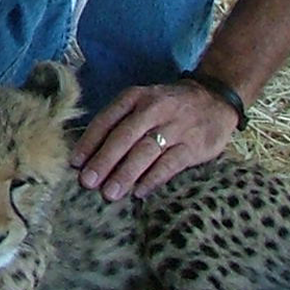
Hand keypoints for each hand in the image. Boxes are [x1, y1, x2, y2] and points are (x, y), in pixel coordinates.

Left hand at [68, 80, 240, 200]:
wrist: (214, 98)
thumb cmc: (168, 105)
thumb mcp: (142, 101)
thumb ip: (120, 121)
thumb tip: (91, 153)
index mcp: (135, 97)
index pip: (107, 119)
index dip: (90, 142)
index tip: (75, 163)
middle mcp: (153, 109)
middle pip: (124, 137)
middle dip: (104, 161)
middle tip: (88, 182)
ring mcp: (175, 127)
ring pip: (145, 151)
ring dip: (125, 173)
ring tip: (110, 193)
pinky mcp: (193, 145)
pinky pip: (170, 164)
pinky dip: (153, 179)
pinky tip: (139, 192)